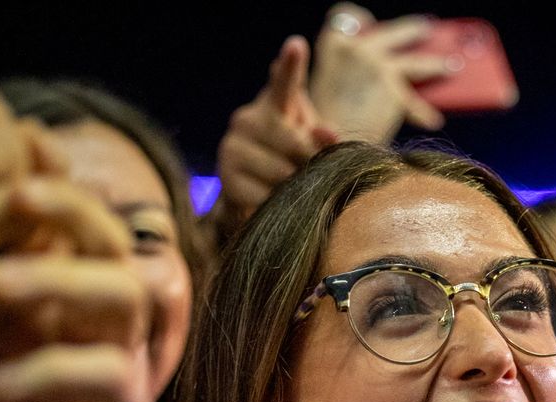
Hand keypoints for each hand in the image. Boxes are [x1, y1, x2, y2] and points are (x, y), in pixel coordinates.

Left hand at [0, 175, 158, 401]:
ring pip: (127, 296)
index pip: (61, 230)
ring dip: (63, 277)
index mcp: (56, 323)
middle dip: (63, 209)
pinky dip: (54, 368)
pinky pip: (112, 378)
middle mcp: (98, 341)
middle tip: (8, 196)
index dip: (25, 193)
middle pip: (111, 240)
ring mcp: (122, 387)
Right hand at [215, 35, 336, 227]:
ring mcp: (232, 146)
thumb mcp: (312, 148)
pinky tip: (271, 199)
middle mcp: (247, 119)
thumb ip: (324, 140)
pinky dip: (275, 203)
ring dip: (293, 186)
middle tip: (307, 171)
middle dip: (307, 162)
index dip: (290, 66)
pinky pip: (264, 195)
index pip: (284, 83)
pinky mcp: (226, 177)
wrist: (258, 198)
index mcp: (275, 106)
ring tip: (289, 186)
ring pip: (279, 172)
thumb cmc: (292, 164)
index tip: (296, 45)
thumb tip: (329, 135)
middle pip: (291, 142)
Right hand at [310, 4, 448, 142]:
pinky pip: (414, 104)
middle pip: (392, 33)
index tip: (367, 22)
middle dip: (411, 31)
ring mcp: (378, 68)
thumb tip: (360, 68)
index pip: (345, 17)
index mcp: (332, 45)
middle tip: (424, 30)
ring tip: (451, 65)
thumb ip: (341, 71)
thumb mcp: (324, 87)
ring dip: (434, 64)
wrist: (324, 146)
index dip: (357, 18)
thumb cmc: (320, 123)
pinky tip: (432, 121)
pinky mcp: (395, 93)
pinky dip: (422, 114)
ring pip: (415, 63)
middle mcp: (357, 49)